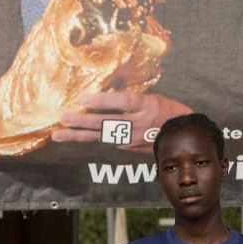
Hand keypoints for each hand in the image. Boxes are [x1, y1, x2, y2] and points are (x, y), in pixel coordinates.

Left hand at [51, 90, 193, 147]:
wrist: (184, 135)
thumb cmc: (168, 111)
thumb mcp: (153, 98)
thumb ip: (131, 100)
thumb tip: (106, 96)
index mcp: (145, 106)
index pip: (122, 102)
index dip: (103, 101)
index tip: (84, 99)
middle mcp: (138, 123)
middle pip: (107, 123)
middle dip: (83, 121)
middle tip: (63, 118)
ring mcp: (132, 138)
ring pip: (101, 136)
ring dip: (78, 135)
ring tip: (58, 134)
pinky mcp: (130, 147)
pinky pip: (107, 141)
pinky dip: (90, 138)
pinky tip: (74, 136)